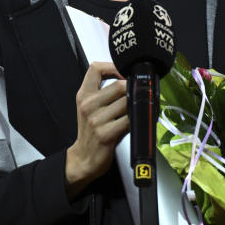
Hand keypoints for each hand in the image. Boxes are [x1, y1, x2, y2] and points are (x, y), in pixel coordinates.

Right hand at [65, 62, 127, 197]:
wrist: (84, 158)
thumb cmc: (91, 132)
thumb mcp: (90, 107)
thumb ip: (104, 92)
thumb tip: (130, 79)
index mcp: (84, 95)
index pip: (96, 68)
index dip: (114, 66)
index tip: (125, 73)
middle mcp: (88, 105)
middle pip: (119, 85)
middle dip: (133, 90)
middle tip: (140, 95)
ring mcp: (96, 120)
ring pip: (127, 102)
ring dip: (138, 105)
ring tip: (141, 109)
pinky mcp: (106, 134)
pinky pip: (129, 120)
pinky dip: (138, 119)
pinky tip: (138, 121)